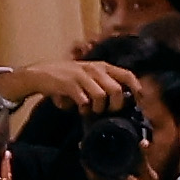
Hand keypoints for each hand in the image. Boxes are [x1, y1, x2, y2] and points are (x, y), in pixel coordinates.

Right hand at [0, 58, 136, 110]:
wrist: (41, 74)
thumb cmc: (67, 79)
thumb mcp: (88, 78)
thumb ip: (103, 87)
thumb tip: (118, 104)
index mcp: (102, 67)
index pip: (127, 75)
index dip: (136, 89)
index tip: (138, 102)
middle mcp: (95, 69)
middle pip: (117, 90)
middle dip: (115, 106)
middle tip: (107, 112)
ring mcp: (82, 75)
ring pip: (102, 96)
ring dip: (98, 109)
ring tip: (90, 111)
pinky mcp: (70, 84)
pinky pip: (84, 100)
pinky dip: (84, 109)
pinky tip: (79, 109)